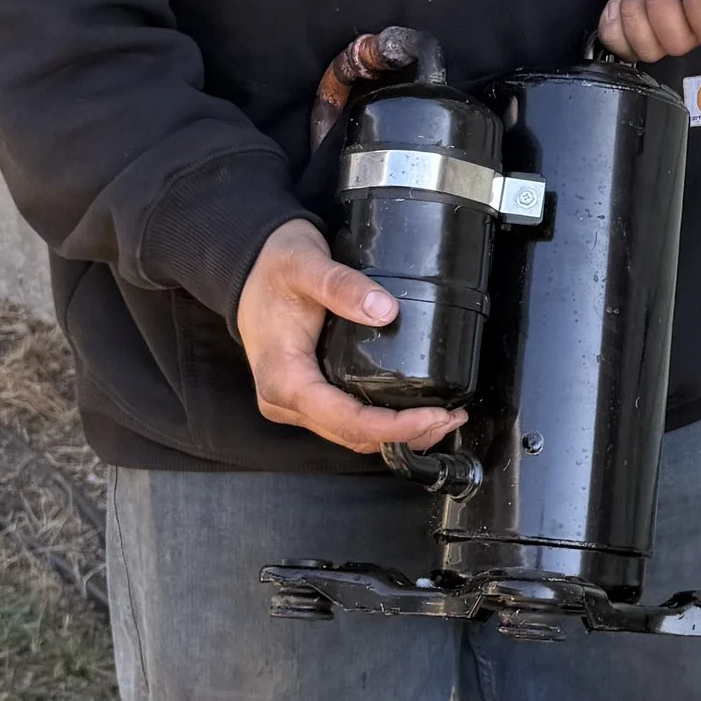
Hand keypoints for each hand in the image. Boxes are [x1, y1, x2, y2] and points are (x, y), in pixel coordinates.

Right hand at [233, 218, 464, 455]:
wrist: (248, 266)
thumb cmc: (270, 267)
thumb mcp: (302, 264)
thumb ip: (339, 285)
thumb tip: (384, 309)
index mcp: (283, 379)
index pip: (345, 420)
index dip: (393, 427)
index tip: (433, 415)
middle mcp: (286, 401)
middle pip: (353, 436)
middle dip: (406, 434)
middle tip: (451, 415)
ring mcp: (296, 402)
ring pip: (352, 435)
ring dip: (398, 434)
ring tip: (443, 417)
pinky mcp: (309, 395)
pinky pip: (348, 422)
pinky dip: (383, 423)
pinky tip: (413, 412)